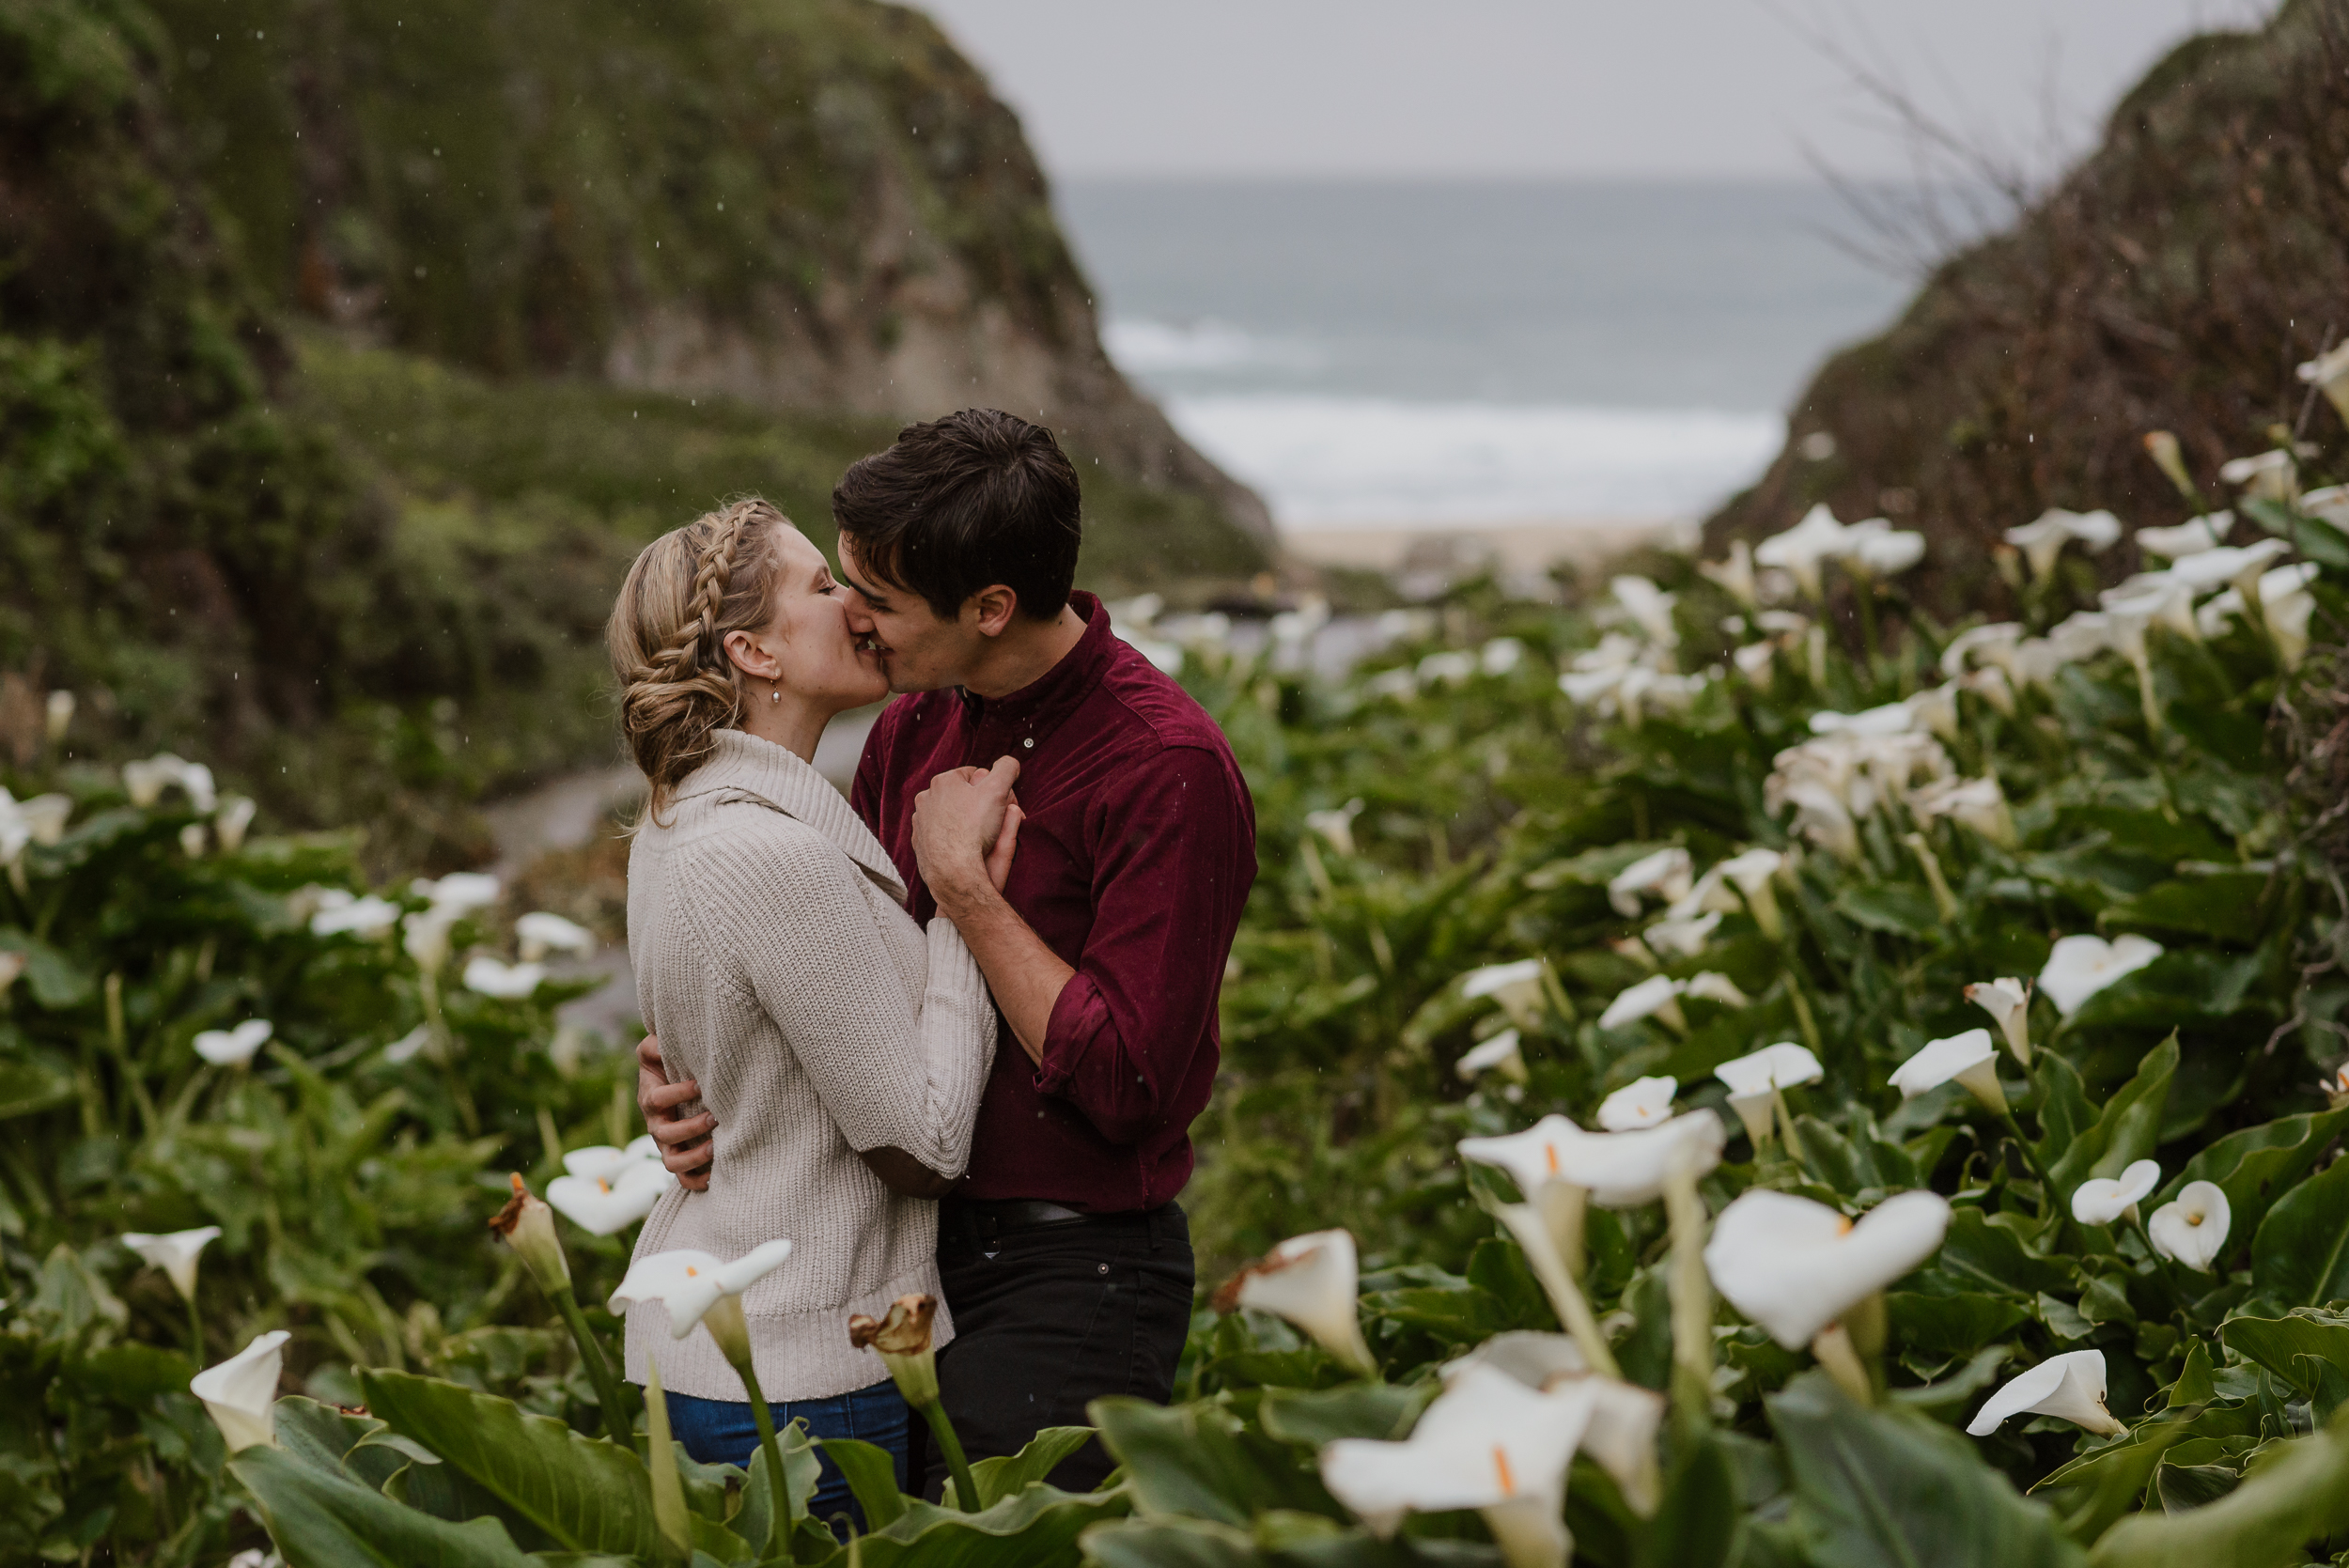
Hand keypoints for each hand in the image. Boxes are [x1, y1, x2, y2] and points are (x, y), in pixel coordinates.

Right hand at [635, 1032, 714, 1190]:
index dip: (676, 1094)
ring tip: (716, 1146)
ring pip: (672, 1162)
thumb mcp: (654, 1051)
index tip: (700, 1084)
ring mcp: (667, 1146)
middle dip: (689, 1128)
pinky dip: (696, 1181)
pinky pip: (683, 1179)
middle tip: (714, 1116)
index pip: (657, 1100)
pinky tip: (715, 1175)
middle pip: (664, 1134)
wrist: (676, 1088)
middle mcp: (657, 1125)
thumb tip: (660, 1039)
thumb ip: (654, 1044)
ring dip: (693, 1157)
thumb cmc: (668, 1067)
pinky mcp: (680, 1160)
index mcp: (650, 1099)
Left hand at [912, 756, 1020, 903]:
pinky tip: (963, 846)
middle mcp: (927, 797)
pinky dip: (951, 837)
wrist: (952, 871)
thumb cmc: (973, 829)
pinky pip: (939, 833)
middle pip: (961, 795)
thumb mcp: (998, 790)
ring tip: (979, 835)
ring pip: (949, 814)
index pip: (975, 775)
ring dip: (964, 819)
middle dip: (978, 803)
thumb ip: (1006, 769)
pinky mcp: (919, 842)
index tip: (1001, 803)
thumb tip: (1010, 763)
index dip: (992, 788)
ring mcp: (920, 821)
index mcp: (944, 781)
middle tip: (994, 819)